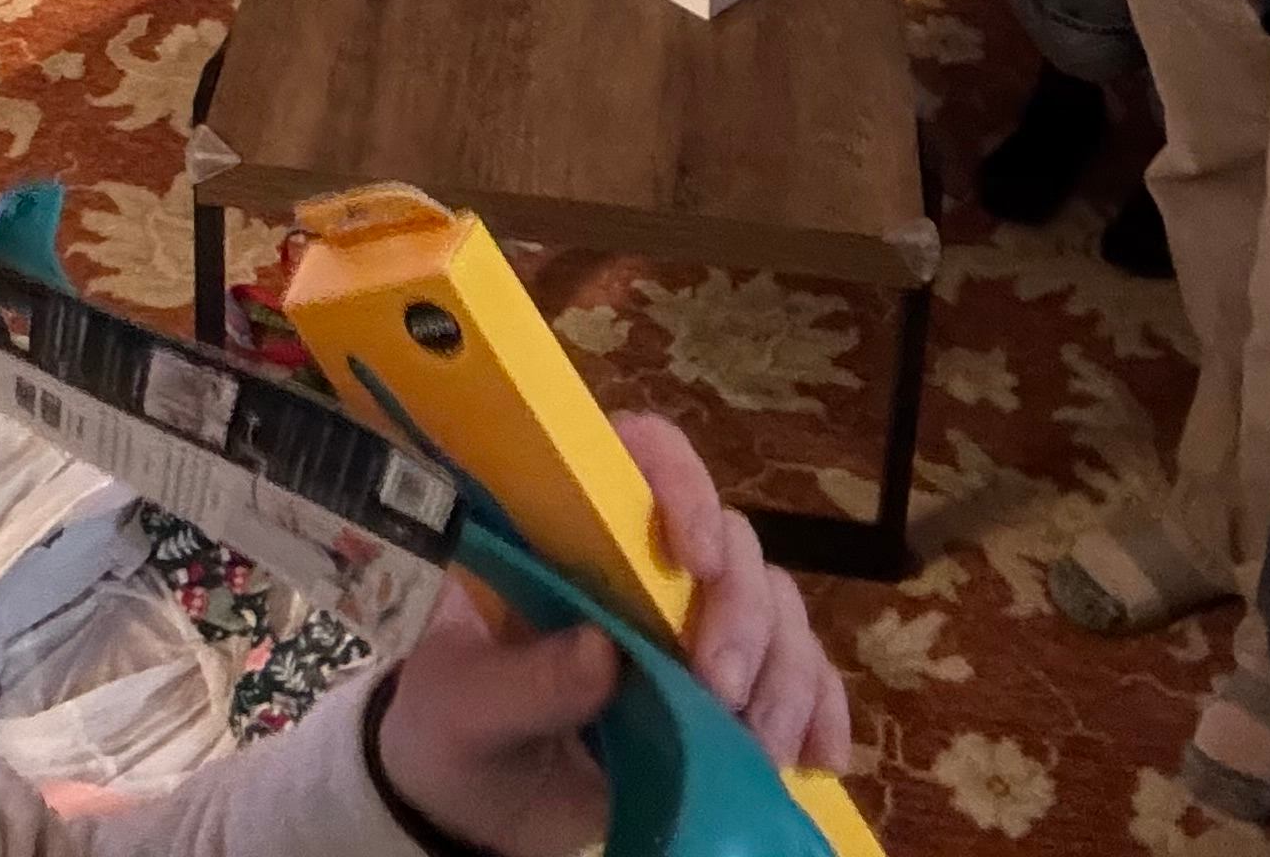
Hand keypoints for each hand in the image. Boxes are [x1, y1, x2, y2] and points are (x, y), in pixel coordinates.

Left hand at [373, 411, 850, 856]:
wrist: (467, 811)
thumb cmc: (449, 726)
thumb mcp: (461, 705)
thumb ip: (523, 681)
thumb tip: (600, 650)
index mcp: (569, 536)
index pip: (640, 459)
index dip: (681, 486)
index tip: (697, 558)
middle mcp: (642, 566)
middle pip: (732, 544)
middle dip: (741, 617)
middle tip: (721, 691)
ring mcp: (692, 630)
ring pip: (778, 608)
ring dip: (787, 673)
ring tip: (761, 748)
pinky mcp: (725, 693)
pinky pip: (800, 679)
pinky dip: (820, 711)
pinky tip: (820, 759)